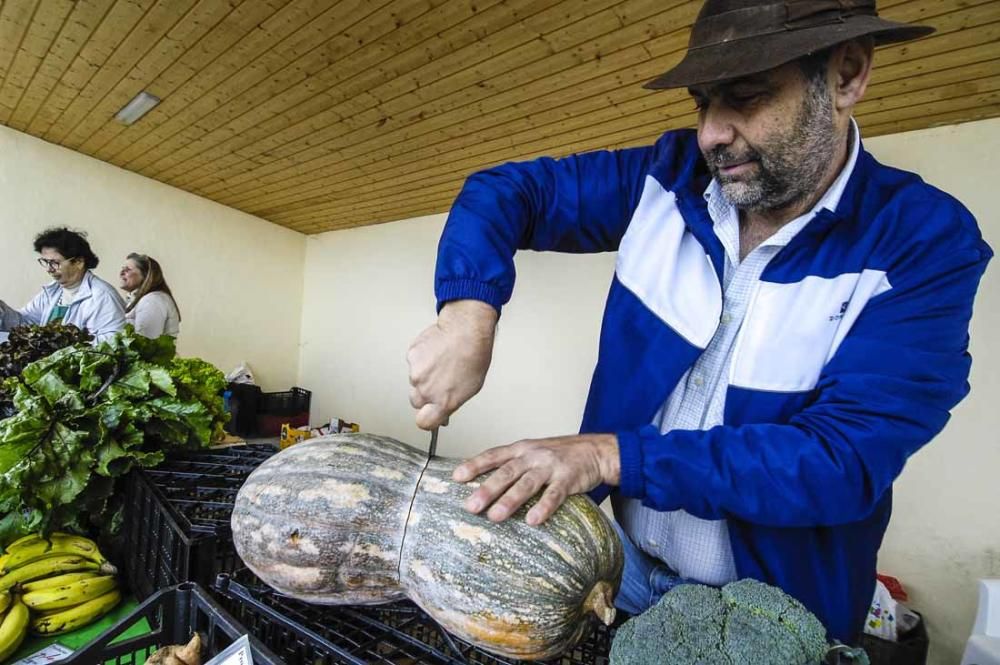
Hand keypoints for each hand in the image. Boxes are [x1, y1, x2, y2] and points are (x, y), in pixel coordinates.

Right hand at [407, 300, 497, 428]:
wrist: (465, 331)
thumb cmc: (473, 357)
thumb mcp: (470, 389)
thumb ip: (451, 404)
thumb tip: (443, 414)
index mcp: (442, 402)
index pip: (424, 422)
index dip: (426, 419)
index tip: (430, 416)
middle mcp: (426, 390)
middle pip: (416, 401)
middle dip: (425, 396)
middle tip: (439, 382)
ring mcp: (416, 372)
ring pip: (415, 380)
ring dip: (424, 375)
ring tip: (441, 362)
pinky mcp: (411, 356)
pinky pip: (413, 363)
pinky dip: (422, 359)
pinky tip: (436, 352)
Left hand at [453, 434, 620, 524]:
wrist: (596, 450)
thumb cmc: (559, 455)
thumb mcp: (533, 453)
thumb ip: (512, 465)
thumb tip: (483, 484)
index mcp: (521, 449)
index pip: (494, 455)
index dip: (475, 465)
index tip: (456, 477)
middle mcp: (533, 455)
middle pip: (507, 472)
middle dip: (487, 489)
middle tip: (471, 506)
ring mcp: (550, 466)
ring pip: (527, 483)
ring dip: (510, 500)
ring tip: (496, 516)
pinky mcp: (568, 479)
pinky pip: (554, 495)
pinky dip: (544, 507)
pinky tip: (533, 520)